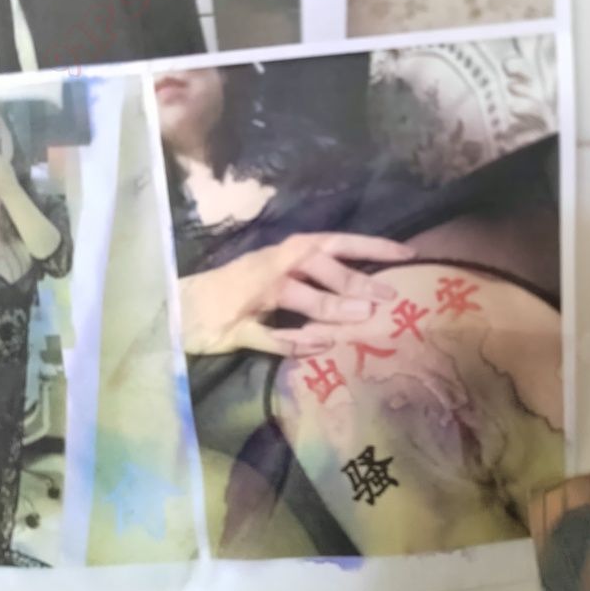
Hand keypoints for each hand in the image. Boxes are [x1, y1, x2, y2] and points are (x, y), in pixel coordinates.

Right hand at [181, 232, 416, 356]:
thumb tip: (364, 292)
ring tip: (362, 318)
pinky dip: (295, 343)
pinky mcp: (236, 327)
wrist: (181, 306)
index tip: (408, 253)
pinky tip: (319, 347)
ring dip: (331, 306)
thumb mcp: (279, 276)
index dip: (372, 247)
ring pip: (297, 296)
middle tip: (389, 295)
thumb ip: (315, 280)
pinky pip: (269, 336)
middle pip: (319, 266)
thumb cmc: (237, 290)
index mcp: (287, 252)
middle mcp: (273, 267)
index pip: (336, 242)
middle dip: (356, 279)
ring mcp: (253, 296)